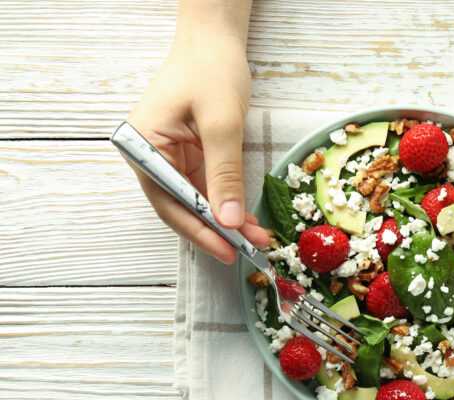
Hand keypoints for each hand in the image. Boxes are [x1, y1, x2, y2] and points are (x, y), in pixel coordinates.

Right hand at [126, 25, 270, 263]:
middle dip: (216, 229)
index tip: (227, 250)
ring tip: (256, 238)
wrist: (214, 41)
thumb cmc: (210, 70)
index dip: (199, 229)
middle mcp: (150, 157)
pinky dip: (227, 202)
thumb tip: (228, 221)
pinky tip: (247, 218)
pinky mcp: (189, 156)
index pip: (169, 200)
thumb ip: (224, 173)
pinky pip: (207, 187)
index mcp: (143, 147)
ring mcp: (169, 158)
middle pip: (181, 206)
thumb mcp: (221, 123)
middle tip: (247, 250)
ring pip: (197, 201)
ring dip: (226, 220)